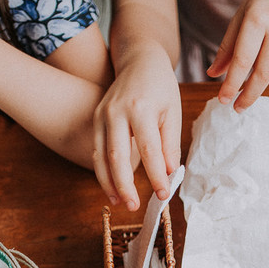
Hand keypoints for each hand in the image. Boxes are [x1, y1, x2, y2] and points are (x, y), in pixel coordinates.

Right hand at [93, 45, 179, 210]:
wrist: (139, 61)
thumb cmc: (160, 88)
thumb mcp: (173, 113)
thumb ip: (170, 144)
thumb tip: (168, 173)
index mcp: (140, 109)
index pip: (149, 151)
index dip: (156, 176)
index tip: (163, 194)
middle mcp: (116, 113)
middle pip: (117, 156)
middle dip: (124, 185)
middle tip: (134, 206)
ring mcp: (102, 115)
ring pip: (100, 156)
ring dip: (108, 183)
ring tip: (119, 202)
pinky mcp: (96, 119)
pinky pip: (97, 150)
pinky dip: (103, 171)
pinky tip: (112, 186)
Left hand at [208, 0, 268, 110]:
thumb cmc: (265, 6)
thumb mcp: (242, 18)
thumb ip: (228, 47)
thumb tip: (214, 74)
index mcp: (259, 18)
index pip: (243, 60)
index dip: (232, 83)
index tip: (224, 100)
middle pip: (262, 74)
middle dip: (248, 94)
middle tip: (238, 107)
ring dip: (268, 72)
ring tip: (268, 51)